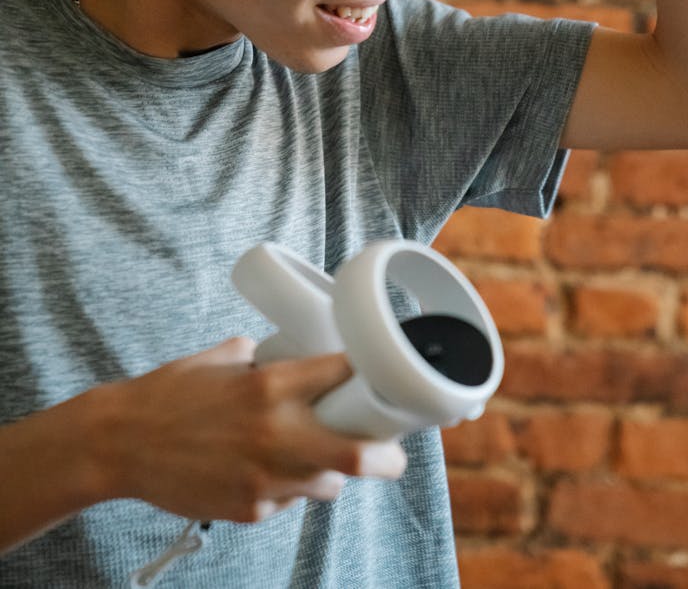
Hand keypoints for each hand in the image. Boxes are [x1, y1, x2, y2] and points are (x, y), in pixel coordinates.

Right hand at [96, 338, 406, 522]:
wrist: (121, 442)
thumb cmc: (169, 394)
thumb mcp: (221, 359)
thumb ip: (260, 357)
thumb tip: (288, 352)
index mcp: (270, 386)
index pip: (343, 376)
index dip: (370, 378)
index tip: (382, 381)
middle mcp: (274, 433)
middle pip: (357, 454)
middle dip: (386, 456)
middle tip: (393, 453)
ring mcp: (263, 477)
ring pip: (326, 484)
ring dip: (331, 472)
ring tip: (319, 457)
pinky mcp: (249, 509)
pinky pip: (287, 501)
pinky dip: (288, 488)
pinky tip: (267, 471)